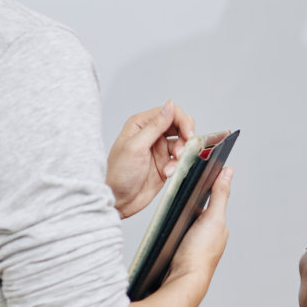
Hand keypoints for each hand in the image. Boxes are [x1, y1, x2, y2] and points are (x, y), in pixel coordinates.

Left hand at [107, 101, 194, 217]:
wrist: (119, 200)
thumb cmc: (118, 174)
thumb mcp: (136, 146)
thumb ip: (155, 126)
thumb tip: (170, 105)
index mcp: (141, 125)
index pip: (169, 113)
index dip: (182, 121)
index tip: (188, 134)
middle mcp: (151, 134)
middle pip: (179, 126)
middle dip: (186, 137)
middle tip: (185, 149)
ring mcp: (159, 149)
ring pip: (182, 143)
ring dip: (182, 153)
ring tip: (173, 164)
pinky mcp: (165, 163)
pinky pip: (180, 159)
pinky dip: (178, 165)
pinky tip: (168, 173)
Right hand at [166, 167, 232, 284]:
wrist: (183, 281)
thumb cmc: (199, 252)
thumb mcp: (213, 217)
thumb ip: (220, 194)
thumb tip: (228, 171)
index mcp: (218, 226)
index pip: (210, 200)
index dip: (199, 189)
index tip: (187, 177)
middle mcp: (209, 235)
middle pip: (194, 211)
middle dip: (184, 204)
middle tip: (171, 197)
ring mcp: (195, 245)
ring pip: (183, 224)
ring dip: (175, 218)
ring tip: (166, 214)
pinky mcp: (181, 253)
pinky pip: (175, 236)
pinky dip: (169, 231)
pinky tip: (162, 231)